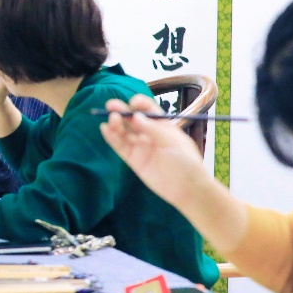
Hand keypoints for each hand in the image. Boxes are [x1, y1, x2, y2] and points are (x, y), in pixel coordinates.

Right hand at [97, 94, 209, 208]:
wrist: (187, 189)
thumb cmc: (186, 161)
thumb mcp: (172, 142)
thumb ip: (152, 129)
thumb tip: (135, 116)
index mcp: (162, 125)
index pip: (148, 110)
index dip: (139, 104)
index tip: (133, 103)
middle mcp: (149, 134)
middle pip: (132, 119)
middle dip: (122, 110)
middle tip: (111, 105)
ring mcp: (141, 147)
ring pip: (124, 132)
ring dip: (116, 124)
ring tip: (111, 120)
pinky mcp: (133, 159)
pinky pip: (120, 146)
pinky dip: (112, 137)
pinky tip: (105, 129)